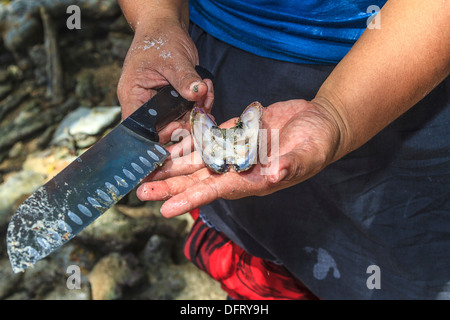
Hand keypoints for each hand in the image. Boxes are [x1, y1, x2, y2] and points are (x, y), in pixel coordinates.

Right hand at [117, 15, 212, 143]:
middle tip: (202, 110)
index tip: (181, 125)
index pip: (142, 127)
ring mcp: (160, 104)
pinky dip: (199, 106)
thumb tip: (198, 93)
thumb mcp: (174, 59)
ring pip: (179, 122)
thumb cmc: (160, 39)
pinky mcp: (174, 102)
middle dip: (186, 122)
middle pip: (163, 129)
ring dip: (196, 113)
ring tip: (206, 94)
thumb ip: (185, 78)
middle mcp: (144, 104)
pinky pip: (187, 113)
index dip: (161, 133)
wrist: (166, 28)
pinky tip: (206, 92)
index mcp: (133, 95)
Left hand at [137, 99, 342, 217]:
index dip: (192, 198)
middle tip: (141, 192)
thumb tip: (274, 175)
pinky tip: (168, 146)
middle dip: (171, 187)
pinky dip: (187, 143)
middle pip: (199, 180)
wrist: (319, 121)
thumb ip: (292, 165)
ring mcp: (235, 151)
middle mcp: (239, 168)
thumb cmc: (318, 141)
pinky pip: (206, 140)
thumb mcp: (310, 153)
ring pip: (197, 161)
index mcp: (254, 178)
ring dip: (172, 166)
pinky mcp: (234, 133)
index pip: (217, 190)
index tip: (167, 209)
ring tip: (146, 170)